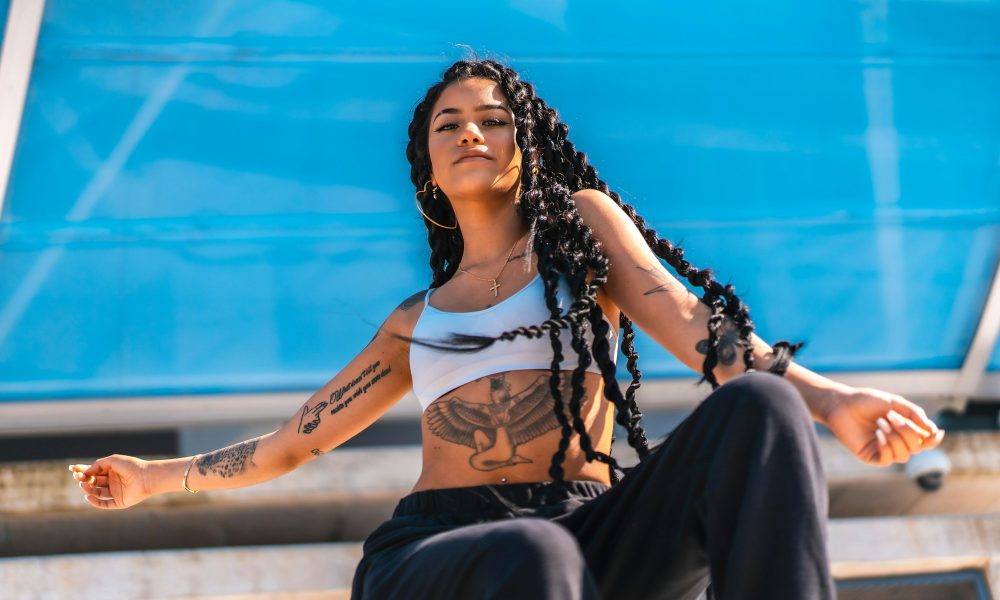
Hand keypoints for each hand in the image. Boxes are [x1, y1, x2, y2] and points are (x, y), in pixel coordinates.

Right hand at [68, 454, 151, 508]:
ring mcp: (116, 492)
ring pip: (97, 492)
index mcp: (112, 471)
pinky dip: (95, 502)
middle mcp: (113, 482)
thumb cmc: (132, 466)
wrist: (147, 477)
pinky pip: (104, 504)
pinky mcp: (119, 502)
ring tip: (83, 485)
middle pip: (94, 482)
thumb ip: (98, 465)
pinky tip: (88, 496)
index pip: (94, 472)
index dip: (83, 470)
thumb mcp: (113, 461)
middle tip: (77, 477)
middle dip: (84, 479)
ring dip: (88, 489)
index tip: (72, 468)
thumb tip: (86, 472)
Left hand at [822, 386, 945, 465]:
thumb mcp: (894, 403)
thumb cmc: (867, 401)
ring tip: (881, 422)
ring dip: (895, 437)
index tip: (935, 432)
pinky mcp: (871, 457)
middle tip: (891, 416)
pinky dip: (886, 445)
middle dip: (908, 431)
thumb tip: (932, 430)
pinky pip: (888, 459)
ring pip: (904, 455)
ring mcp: (884, 451)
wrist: (842, 404)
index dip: (933, 440)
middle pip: (917, 447)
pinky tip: (877, 433)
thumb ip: (914, 414)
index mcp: (904, 430)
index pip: (925, 441)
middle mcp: (897, 442)